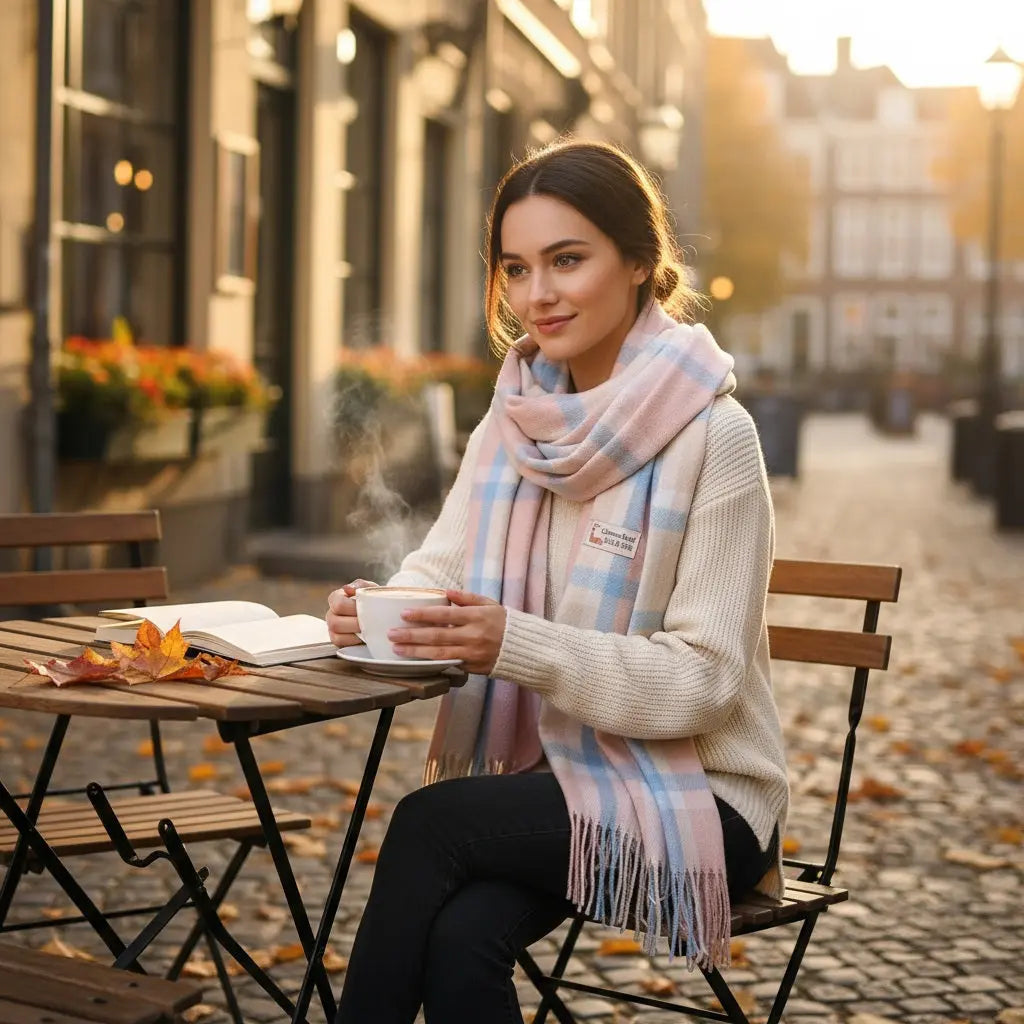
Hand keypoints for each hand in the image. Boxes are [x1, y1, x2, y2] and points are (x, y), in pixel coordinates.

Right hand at [326, 579, 376, 647]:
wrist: (380, 612)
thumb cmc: (372, 599)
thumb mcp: (369, 589)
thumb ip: (360, 586)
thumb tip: (347, 588)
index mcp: (336, 598)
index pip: (338, 604)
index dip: (353, 608)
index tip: (366, 609)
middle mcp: (331, 614)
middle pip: (335, 622)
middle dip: (355, 623)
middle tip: (369, 622)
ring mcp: (332, 629)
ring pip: (337, 635)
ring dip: (355, 634)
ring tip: (368, 630)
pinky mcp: (338, 641)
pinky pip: (341, 644)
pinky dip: (354, 642)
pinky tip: (364, 637)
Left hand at [386, 590, 506, 674]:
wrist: (526, 649)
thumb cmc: (506, 623)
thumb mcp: (490, 604)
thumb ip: (467, 598)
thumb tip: (446, 591)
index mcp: (476, 617)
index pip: (444, 614)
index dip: (423, 614)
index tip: (404, 614)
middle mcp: (473, 636)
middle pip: (437, 636)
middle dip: (412, 635)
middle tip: (391, 633)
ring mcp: (472, 654)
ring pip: (438, 654)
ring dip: (415, 651)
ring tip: (397, 648)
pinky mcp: (473, 668)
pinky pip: (449, 665)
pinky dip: (432, 662)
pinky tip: (415, 660)